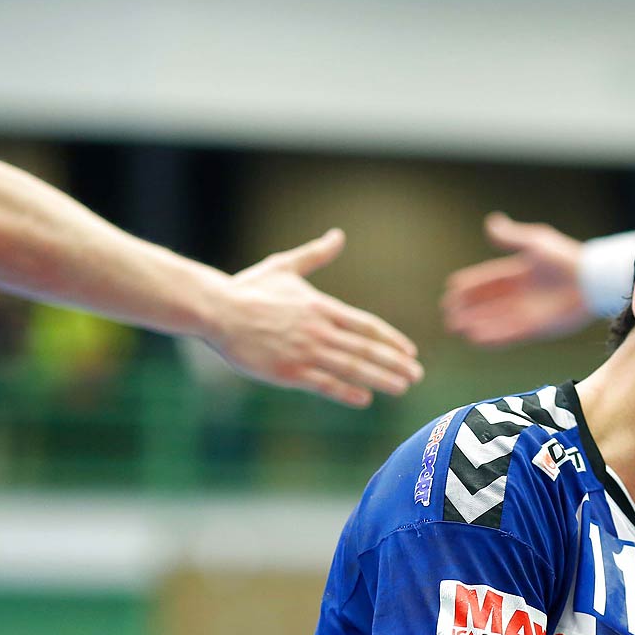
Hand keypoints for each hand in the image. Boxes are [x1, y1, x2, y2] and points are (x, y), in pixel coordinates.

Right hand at [209, 229, 421, 406]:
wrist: (216, 310)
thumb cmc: (247, 289)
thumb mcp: (285, 267)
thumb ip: (315, 255)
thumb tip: (338, 235)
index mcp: (321, 307)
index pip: (366, 326)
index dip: (391, 340)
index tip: (410, 351)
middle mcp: (319, 330)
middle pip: (366, 349)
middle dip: (395, 363)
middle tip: (417, 374)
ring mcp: (305, 351)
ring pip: (352, 368)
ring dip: (381, 378)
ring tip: (402, 387)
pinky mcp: (288, 371)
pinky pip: (325, 384)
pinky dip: (347, 392)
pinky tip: (365, 399)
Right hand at [441, 213, 591, 345]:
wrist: (591, 281)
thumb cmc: (565, 258)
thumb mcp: (535, 242)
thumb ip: (511, 237)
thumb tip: (490, 223)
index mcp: (515, 274)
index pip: (485, 282)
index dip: (468, 287)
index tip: (451, 290)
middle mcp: (517, 295)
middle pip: (485, 305)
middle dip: (465, 310)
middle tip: (448, 315)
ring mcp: (524, 313)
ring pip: (492, 322)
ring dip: (474, 325)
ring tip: (455, 328)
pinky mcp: (534, 329)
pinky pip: (507, 335)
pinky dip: (491, 337)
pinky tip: (475, 338)